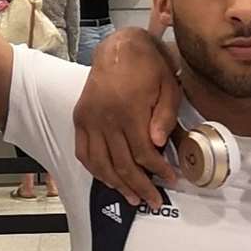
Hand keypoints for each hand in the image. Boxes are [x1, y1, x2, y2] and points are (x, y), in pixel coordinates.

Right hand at [72, 29, 181, 207]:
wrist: (118, 48)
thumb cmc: (149, 67)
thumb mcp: (168, 86)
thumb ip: (165, 116)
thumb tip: (158, 144)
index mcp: (129, 110)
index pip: (143, 153)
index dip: (158, 170)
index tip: (170, 180)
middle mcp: (105, 118)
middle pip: (122, 164)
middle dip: (140, 187)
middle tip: (154, 201)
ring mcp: (89, 120)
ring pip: (101, 164)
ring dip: (117, 185)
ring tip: (133, 198)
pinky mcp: (80, 119)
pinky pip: (84, 153)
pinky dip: (96, 171)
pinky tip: (109, 181)